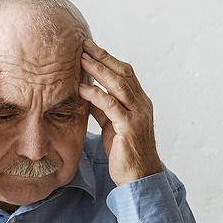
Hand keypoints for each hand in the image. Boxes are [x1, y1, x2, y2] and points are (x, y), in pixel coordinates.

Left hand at [78, 40, 161, 185]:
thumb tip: (88, 92)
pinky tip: (82, 88)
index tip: (89, 47)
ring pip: (119, 85)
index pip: (125, 73)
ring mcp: (138, 115)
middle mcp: (142, 104)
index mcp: (139, 102)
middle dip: (102, 57)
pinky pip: (112, 106)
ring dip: (98, 70)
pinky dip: (96, 94)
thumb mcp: (112, 125)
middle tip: (83, 44)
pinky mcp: (129, 128)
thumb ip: (104, 108)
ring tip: (80, 59)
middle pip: (123, 72)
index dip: (107, 58)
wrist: (139, 177)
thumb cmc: (125, 152)